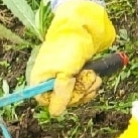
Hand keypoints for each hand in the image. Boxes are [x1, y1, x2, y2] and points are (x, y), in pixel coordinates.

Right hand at [29, 0, 114, 115]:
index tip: (72, 91)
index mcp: (41, 78)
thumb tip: (55, 112)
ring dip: (88, 87)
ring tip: (93, 74)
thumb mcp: (64, 73)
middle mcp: (52, 79)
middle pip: (65, 100)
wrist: (84, 25)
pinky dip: (92, 83)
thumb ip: (61, 93)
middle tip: (88, 77)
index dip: (61, 100)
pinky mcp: (79, 73)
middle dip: (80, 91)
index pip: (47, 101)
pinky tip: (96, 76)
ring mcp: (67, 76)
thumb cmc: (69, 47)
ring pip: (78, 95)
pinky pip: (86, 88)